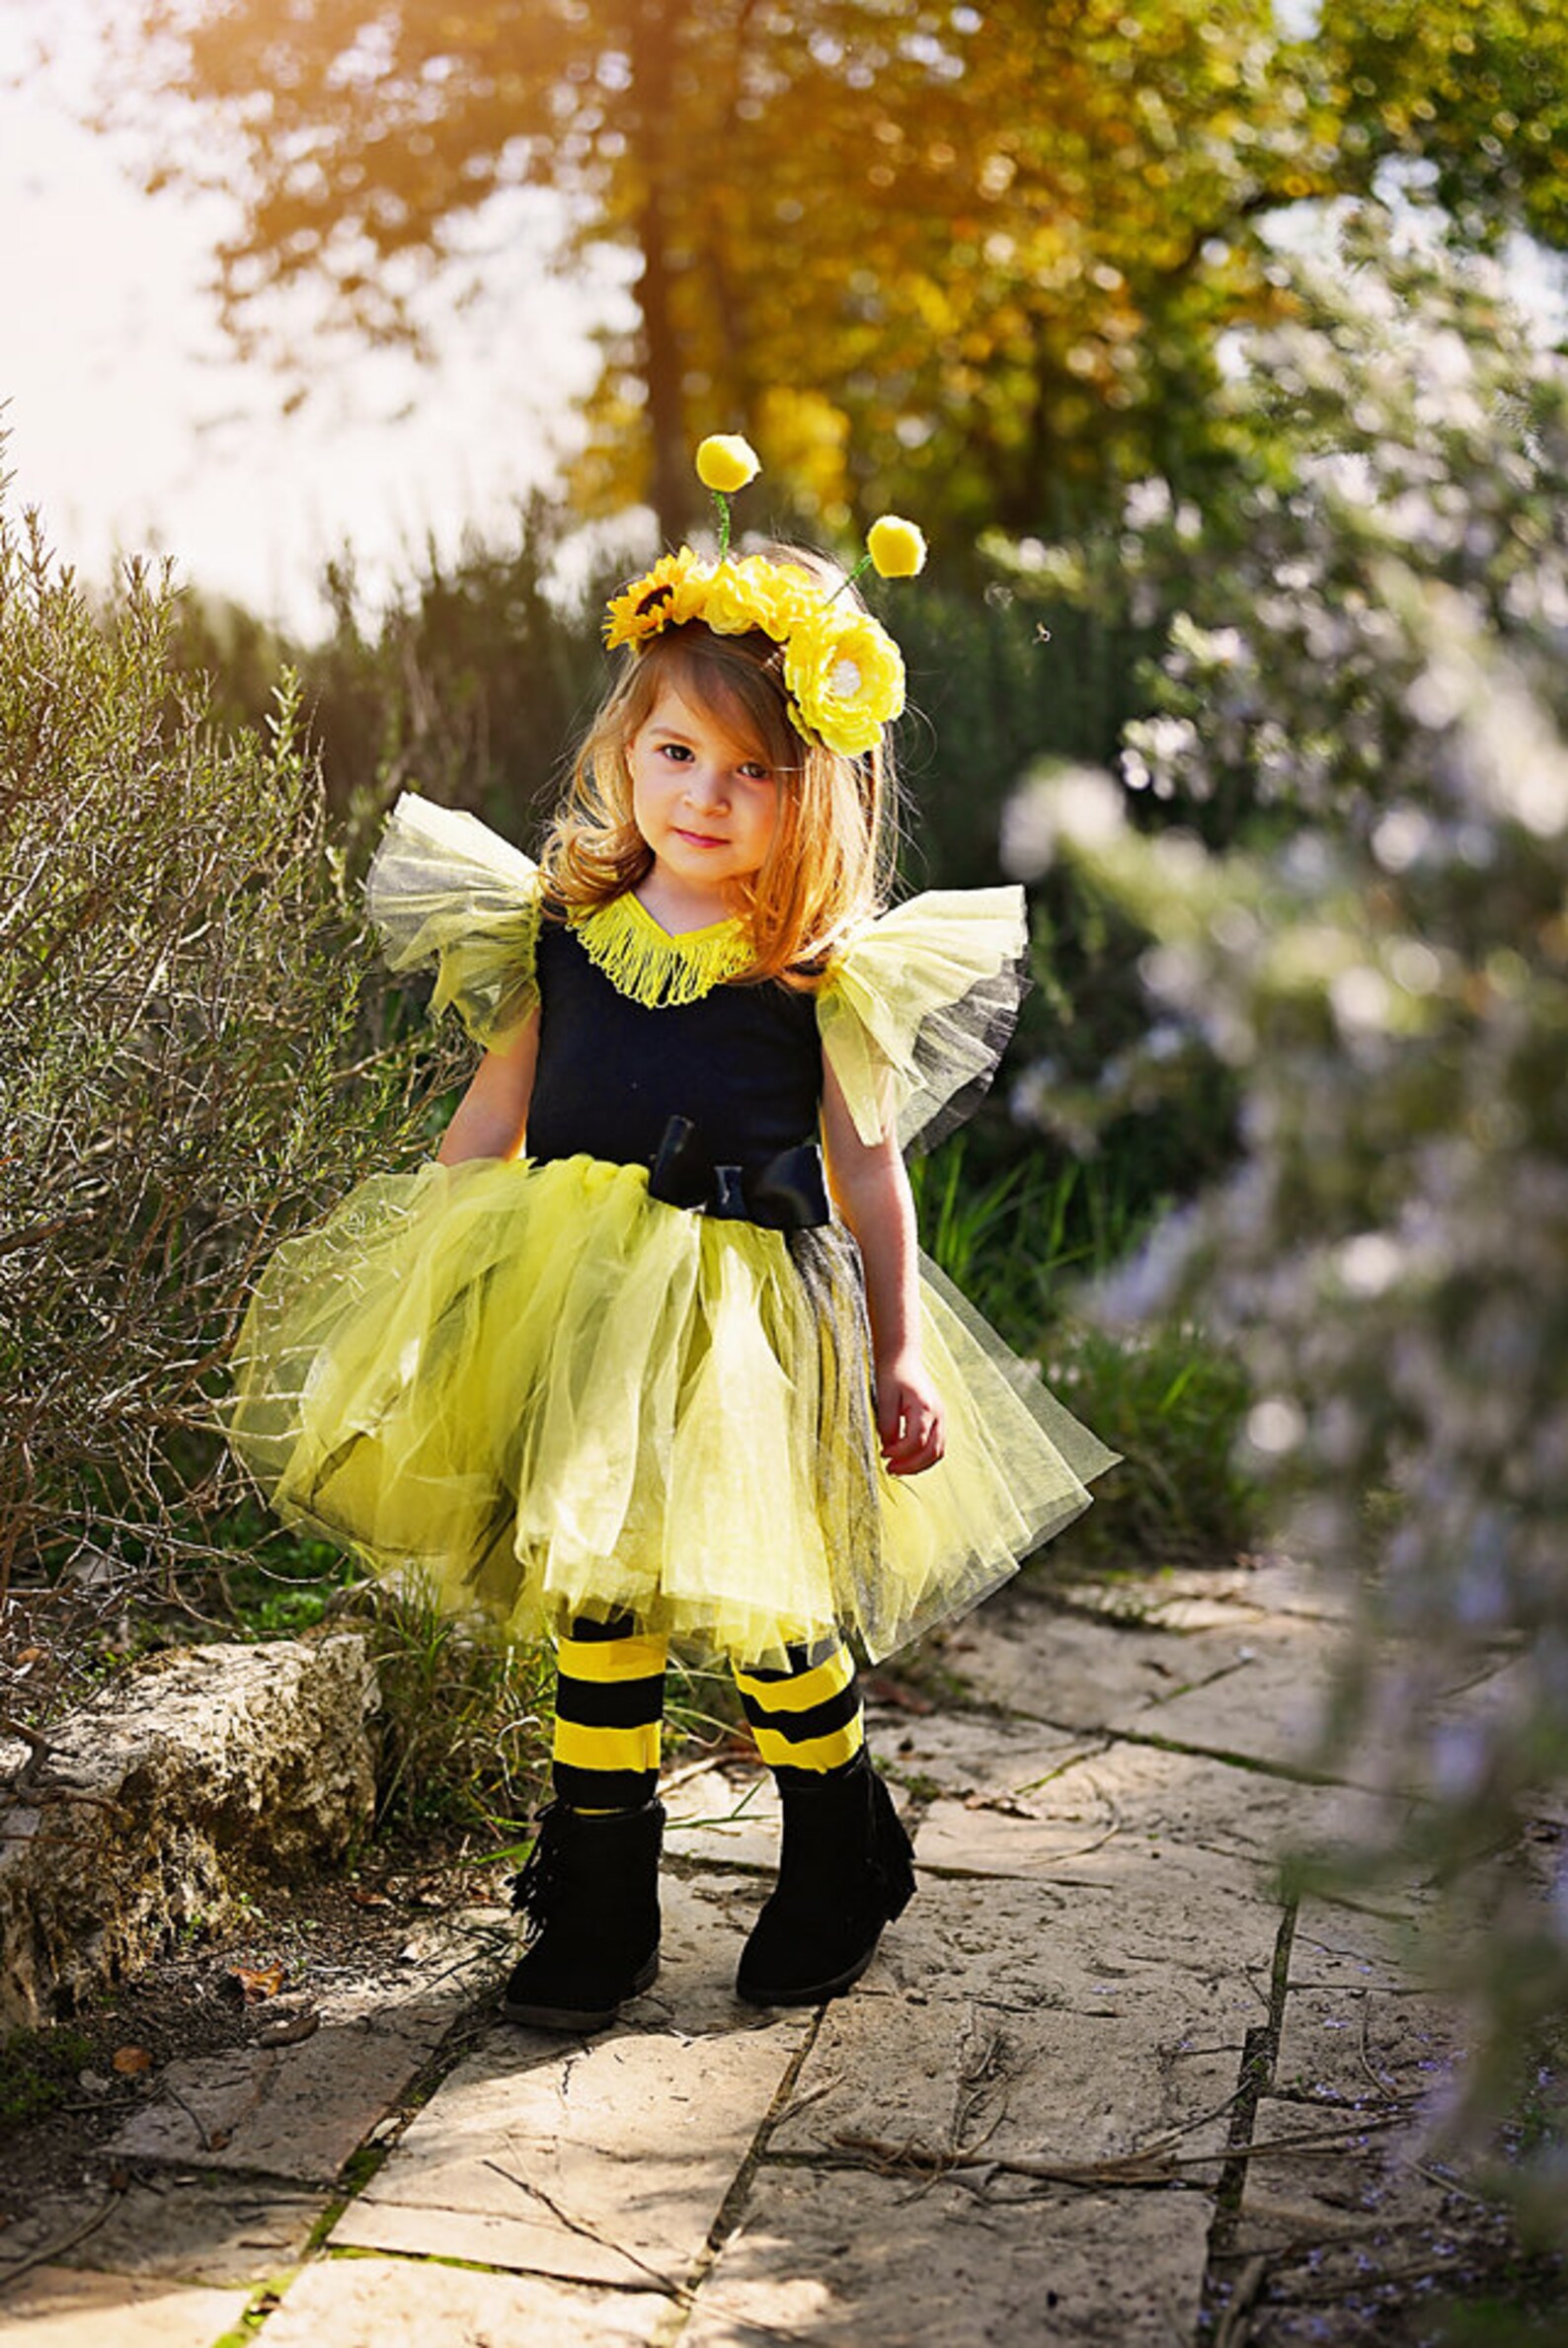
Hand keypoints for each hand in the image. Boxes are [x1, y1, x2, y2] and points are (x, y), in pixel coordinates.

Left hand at [875, 1351, 945, 1476]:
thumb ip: (887, 1424)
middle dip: (911, 1465)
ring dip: (919, 1465)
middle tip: (889, 1469)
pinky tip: (906, 1458)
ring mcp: (941, 1417)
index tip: (883, 1454)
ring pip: (938, 1452)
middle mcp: (938, 1414)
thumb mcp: (884, 1398)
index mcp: (925, 1407)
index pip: (917, 1441)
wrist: (903, 1358)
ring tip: (897, 1468)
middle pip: (933, 1451)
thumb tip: (888, 1447)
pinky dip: (923, 1457)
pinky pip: (937, 1445)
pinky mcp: (938, 1420)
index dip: (900, 1453)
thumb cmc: (891, 1374)